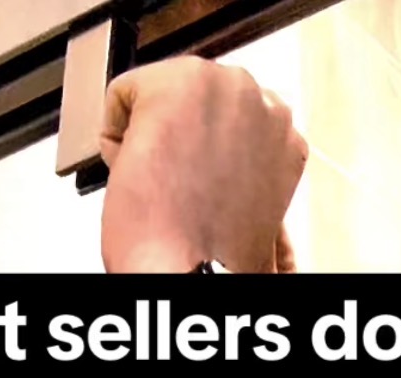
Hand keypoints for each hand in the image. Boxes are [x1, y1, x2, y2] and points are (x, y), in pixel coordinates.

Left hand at [100, 56, 306, 275]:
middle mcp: (259, 101)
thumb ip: (249, 168)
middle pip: (198, 99)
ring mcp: (219, 87)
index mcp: (282, 134)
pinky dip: (118, 134)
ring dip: (156, 133)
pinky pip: (124, 96)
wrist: (191, 271)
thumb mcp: (253, 204)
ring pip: (164, 95)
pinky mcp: (173, 83)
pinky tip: (135, 170)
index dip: (207, 153)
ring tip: (160, 181)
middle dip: (183, 135)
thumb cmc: (218, 255)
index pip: (230, 118)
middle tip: (177, 184)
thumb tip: (232, 164)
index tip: (198, 180)